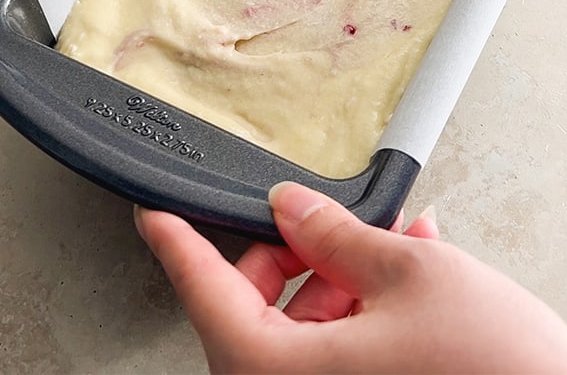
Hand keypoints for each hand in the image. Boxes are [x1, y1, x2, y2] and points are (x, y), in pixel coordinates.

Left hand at [136, 182, 566, 373]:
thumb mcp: (413, 275)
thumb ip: (339, 234)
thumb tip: (295, 208)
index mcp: (269, 369)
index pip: (201, 286)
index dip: (176, 239)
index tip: (152, 214)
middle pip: (252, 313)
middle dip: (292, 258)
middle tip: (322, 224)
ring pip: (302, 340)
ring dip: (342, 285)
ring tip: (397, 246)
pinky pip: (338, 364)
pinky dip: (365, 321)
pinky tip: (410, 281)